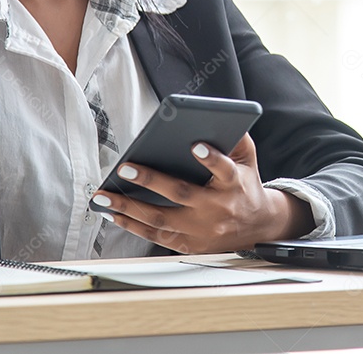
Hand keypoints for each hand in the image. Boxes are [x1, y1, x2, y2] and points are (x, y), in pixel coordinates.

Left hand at [94, 134, 315, 253]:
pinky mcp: (190, 244)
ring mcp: (202, 230)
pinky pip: (157, 237)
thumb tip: (218, 118)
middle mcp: (217, 209)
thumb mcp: (248, 161)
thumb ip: (237, 140)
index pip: (224, 169)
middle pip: (181, 194)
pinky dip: (133, 226)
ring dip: (129, 207)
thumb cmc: (245, 186)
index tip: (195, 145)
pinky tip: (115, 213)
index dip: (211, 159)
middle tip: (126, 167)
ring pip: (161, 219)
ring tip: (105, 196)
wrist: (257, 227)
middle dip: (151, 180)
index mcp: (233, 184)